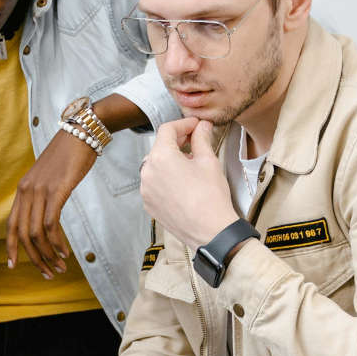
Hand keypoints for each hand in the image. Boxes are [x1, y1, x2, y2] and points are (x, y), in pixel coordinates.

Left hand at [5, 130, 93, 277]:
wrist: (82, 132)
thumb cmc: (69, 156)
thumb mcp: (49, 177)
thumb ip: (42, 196)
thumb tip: (44, 218)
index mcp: (22, 190)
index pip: (11, 225)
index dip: (10, 247)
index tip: (13, 265)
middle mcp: (27, 191)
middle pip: (23, 235)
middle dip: (35, 259)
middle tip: (48, 273)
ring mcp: (41, 191)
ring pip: (37, 233)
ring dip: (48, 255)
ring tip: (60, 267)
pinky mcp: (57, 191)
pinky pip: (52, 224)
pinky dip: (57, 243)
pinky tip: (65, 252)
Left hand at [139, 118, 235, 250]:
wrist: (210, 231)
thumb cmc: (210, 197)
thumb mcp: (208, 161)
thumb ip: (202, 139)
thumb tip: (202, 127)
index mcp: (160, 157)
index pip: (167, 130)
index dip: (183, 124)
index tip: (196, 125)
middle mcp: (147, 172)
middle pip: (159, 147)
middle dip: (177, 141)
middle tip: (195, 141)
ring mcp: (146, 190)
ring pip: (156, 166)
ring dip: (171, 160)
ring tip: (191, 164)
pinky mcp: (149, 204)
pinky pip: (155, 183)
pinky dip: (166, 178)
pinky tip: (183, 182)